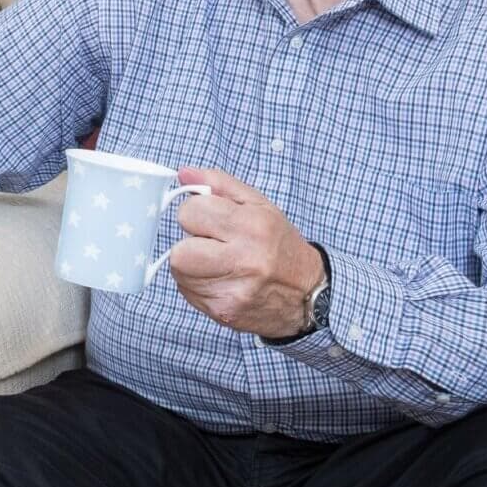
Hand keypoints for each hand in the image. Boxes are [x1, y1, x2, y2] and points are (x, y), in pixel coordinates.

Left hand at [169, 167, 325, 338]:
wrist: (307, 293)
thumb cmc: (279, 244)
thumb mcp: (258, 204)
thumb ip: (219, 184)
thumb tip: (184, 173)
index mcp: (253, 226)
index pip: (190, 213)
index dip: (195, 212)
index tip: (209, 217)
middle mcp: (244, 261)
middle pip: (180, 252)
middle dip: (188, 243)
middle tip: (208, 242)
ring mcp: (233, 292)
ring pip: (180, 273)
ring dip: (191, 264)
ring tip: (215, 260)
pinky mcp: (224, 313)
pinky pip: (187, 293)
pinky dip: (196, 283)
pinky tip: (219, 278)